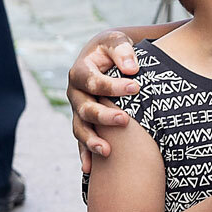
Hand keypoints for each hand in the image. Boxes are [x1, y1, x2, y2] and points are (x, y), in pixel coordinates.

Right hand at [69, 29, 143, 169]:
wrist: (103, 58)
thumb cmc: (113, 49)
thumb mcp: (117, 41)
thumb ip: (123, 51)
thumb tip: (132, 68)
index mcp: (80, 72)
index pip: (93, 81)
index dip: (112, 85)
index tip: (136, 87)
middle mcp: (75, 93)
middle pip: (85, 108)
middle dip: (103, 116)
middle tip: (125, 120)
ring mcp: (78, 111)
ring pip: (80, 128)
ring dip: (92, 141)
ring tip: (107, 151)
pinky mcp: (84, 123)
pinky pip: (82, 141)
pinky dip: (85, 155)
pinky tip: (90, 170)